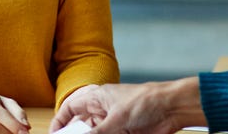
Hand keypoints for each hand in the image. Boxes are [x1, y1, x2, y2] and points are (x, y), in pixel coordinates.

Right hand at [48, 78, 205, 133]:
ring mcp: (114, 123)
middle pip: (82, 126)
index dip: (60, 120)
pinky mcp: (126, 133)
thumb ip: (96, 133)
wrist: (173, 109)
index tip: (54, 133)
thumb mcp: (116, 119)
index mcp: (96, 98)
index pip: (70, 108)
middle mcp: (103, 110)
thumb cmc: (145, 101)